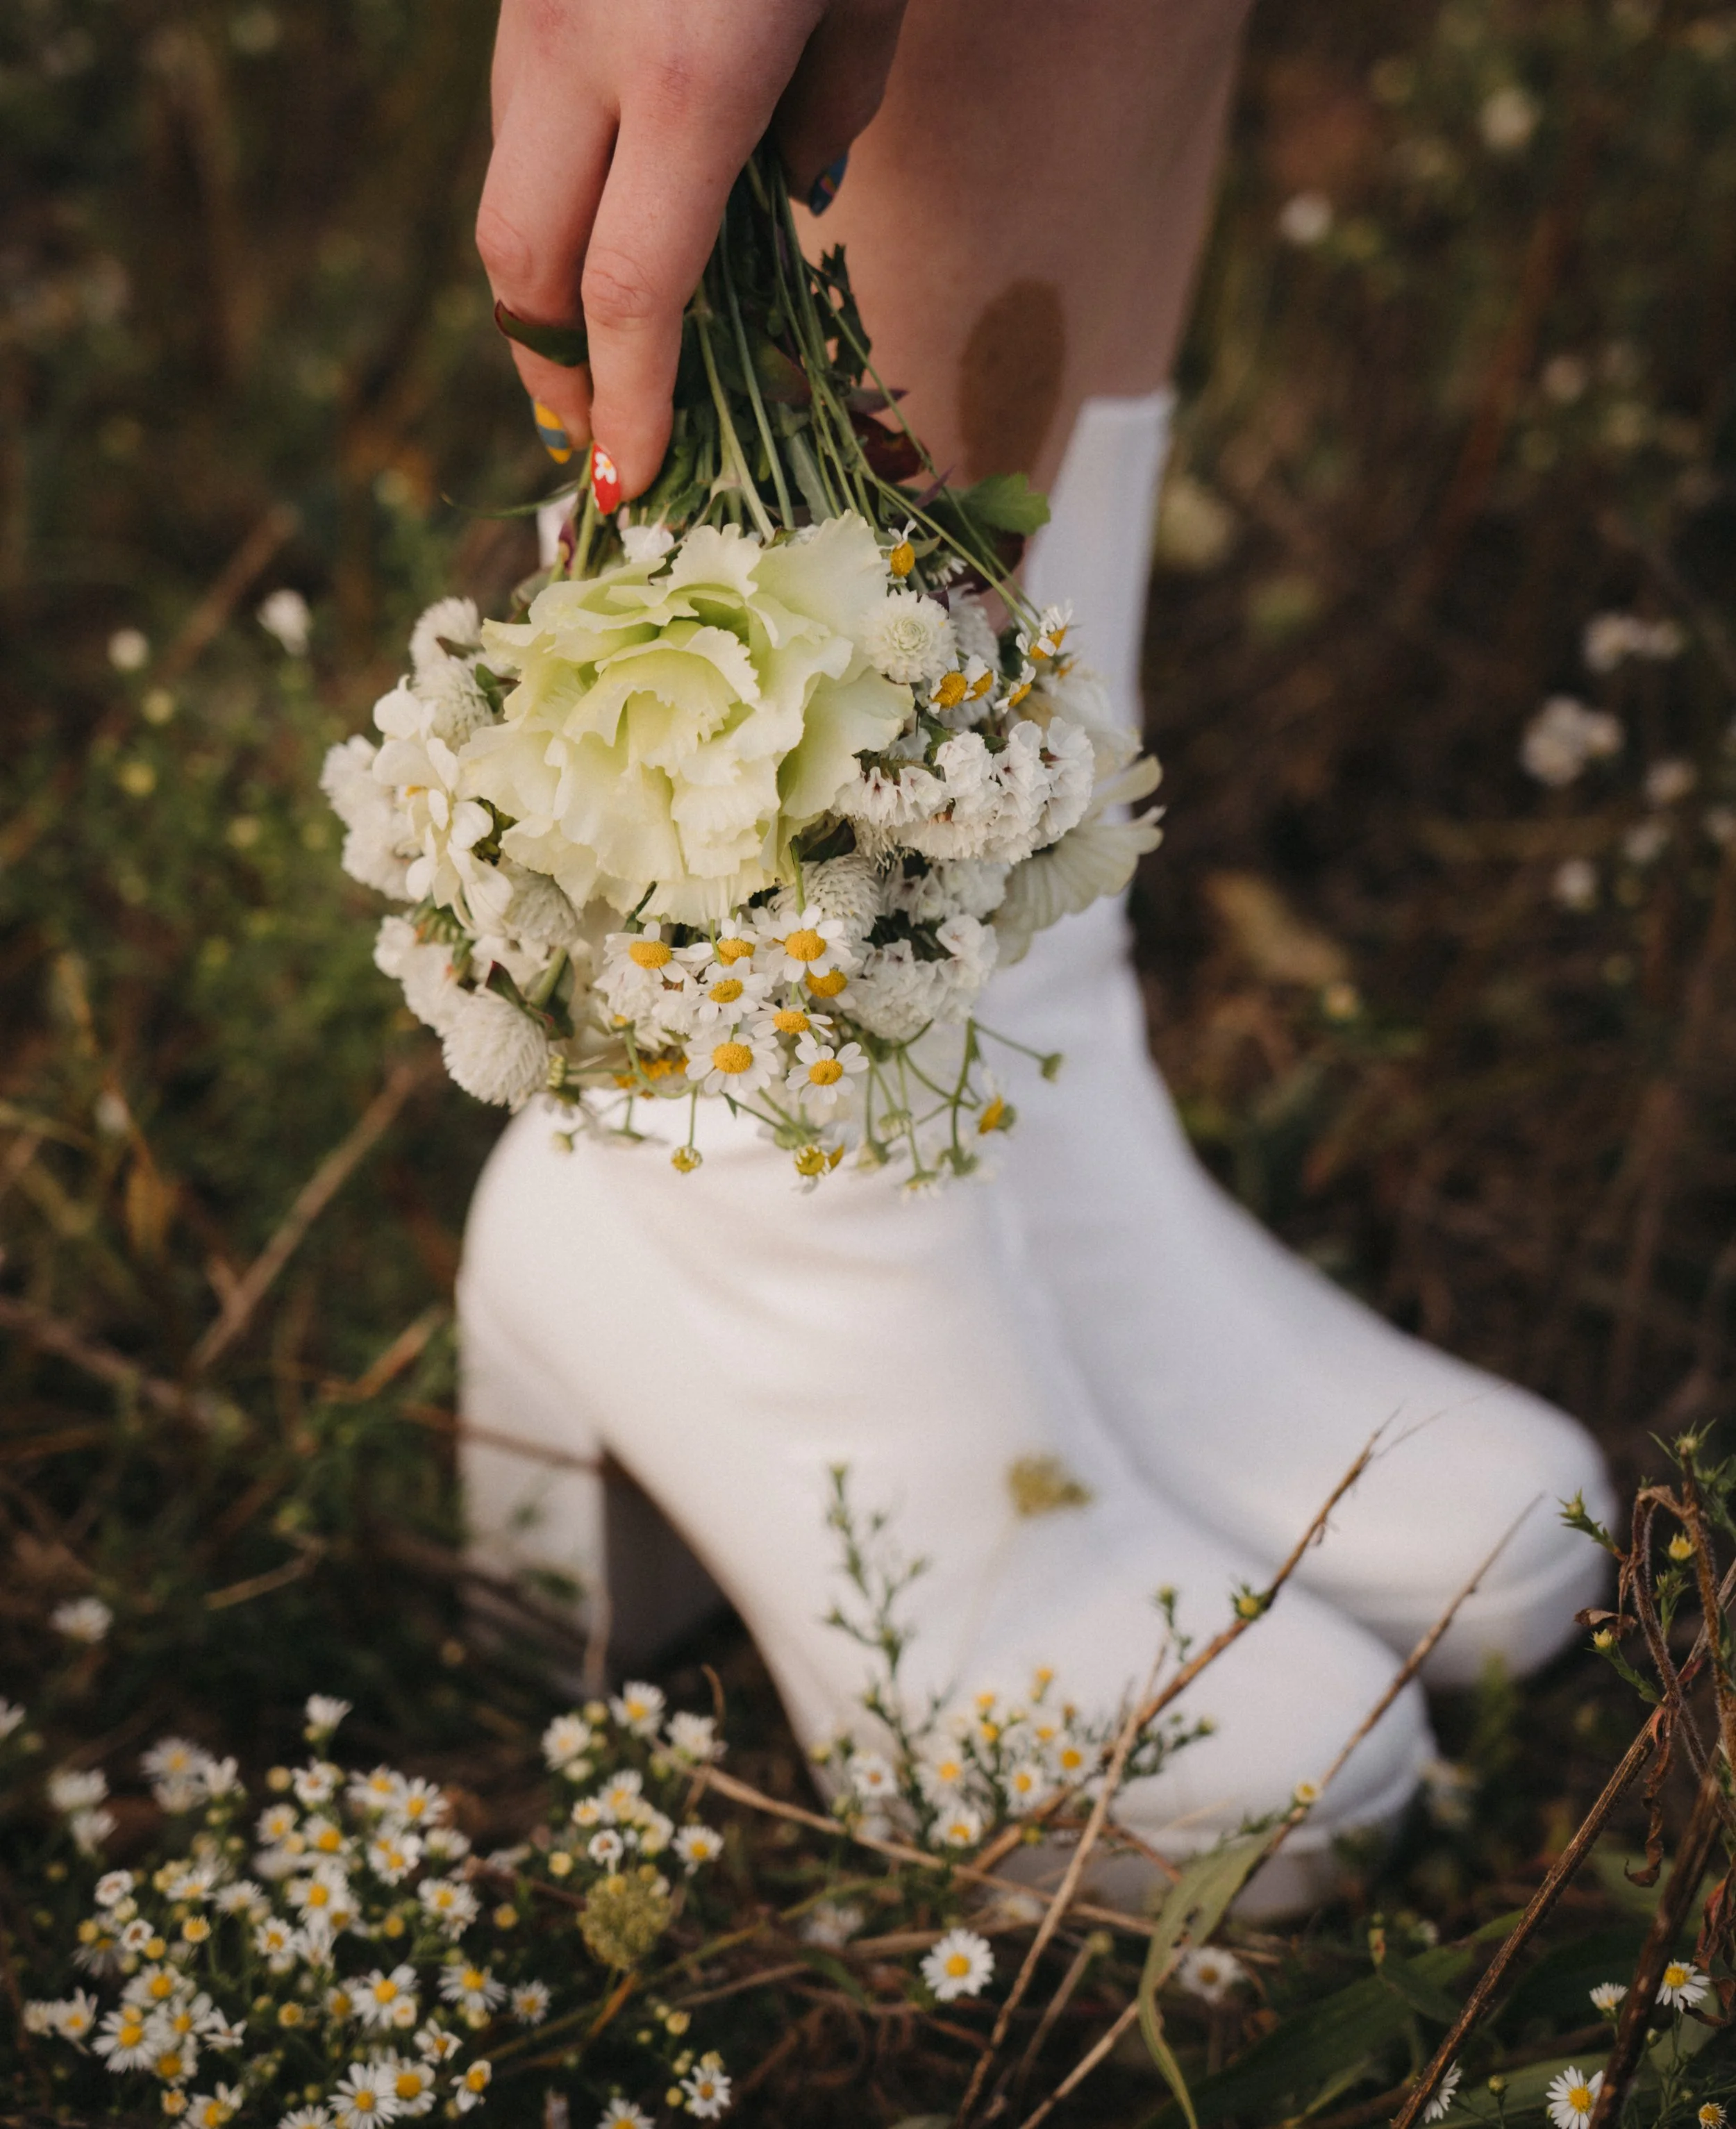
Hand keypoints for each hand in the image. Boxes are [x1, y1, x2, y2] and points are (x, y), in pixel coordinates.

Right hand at [478, 0, 906, 501]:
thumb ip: (835, 104)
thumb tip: (793, 189)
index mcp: (688, 79)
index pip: (631, 293)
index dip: (626, 405)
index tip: (630, 480)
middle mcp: (583, 50)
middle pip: (523, 260)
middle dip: (548, 369)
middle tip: (586, 437)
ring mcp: (533, 8)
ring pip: (504, 184)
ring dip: (537, 284)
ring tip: (585, 351)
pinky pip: (516, 113)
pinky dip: (546, 193)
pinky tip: (591, 221)